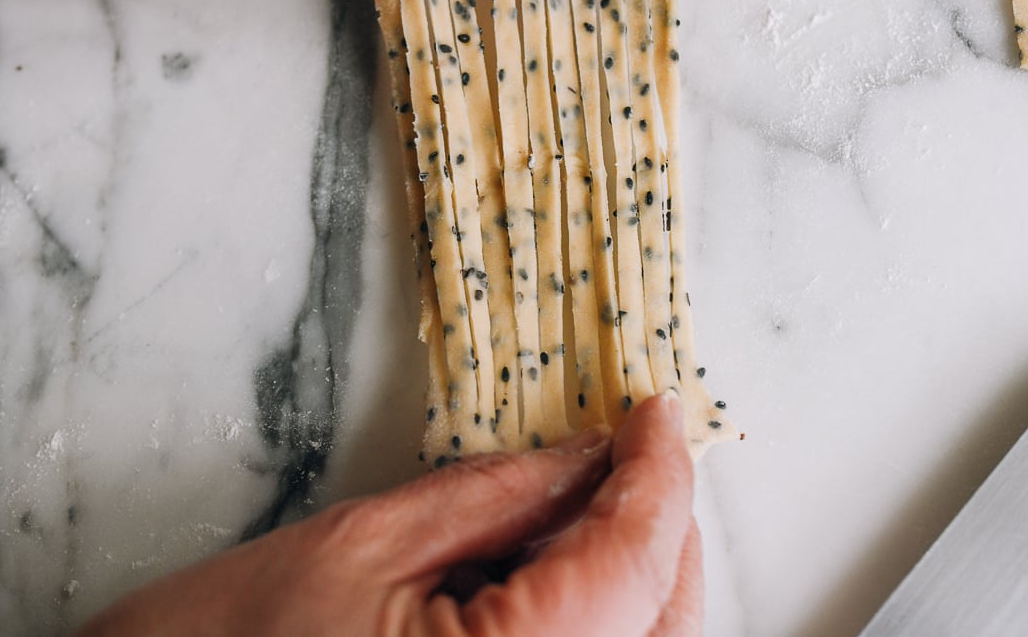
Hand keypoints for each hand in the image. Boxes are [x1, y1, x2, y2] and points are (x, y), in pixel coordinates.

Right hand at [77, 392, 700, 636]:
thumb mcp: (364, 544)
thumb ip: (496, 495)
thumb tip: (586, 452)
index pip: (637, 559)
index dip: (658, 473)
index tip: (659, 410)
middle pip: (662, 617)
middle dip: (660, 524)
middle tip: (636, 446)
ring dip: (639, 572)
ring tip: (603, 495)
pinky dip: (604, 616)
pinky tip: (567, 564)